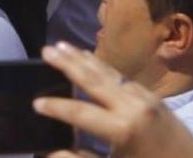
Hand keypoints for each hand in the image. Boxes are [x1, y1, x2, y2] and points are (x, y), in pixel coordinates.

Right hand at [35, 41, 192, 157]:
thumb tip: (50, 152)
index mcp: (122, 129)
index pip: (79, 113)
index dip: (55, 108)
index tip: (35, 103)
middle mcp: (134, 108)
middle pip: (94, 80)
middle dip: (68, 65)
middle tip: (46, 51)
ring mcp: (148, 101)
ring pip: (111, 74)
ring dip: (86, 59)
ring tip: (64, 46)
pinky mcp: (157, 102)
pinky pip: (126, 79)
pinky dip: (106, 69)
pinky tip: (95, 64)